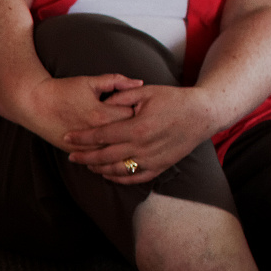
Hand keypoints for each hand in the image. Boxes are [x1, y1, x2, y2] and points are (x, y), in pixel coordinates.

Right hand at [21, 74, 144, 148]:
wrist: (35, 105)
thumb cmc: (63, 91)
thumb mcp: (90, 81)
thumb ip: (117, 81)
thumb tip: (140, 83)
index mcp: (102, 114)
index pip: (133, 118)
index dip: (142, 113)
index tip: (146, 110)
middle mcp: (95, 134)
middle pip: (125, 138)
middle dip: (135, 132)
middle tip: (143, 126)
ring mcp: (85, 146)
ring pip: (112, 153)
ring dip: (123, 147)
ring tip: (132, 140)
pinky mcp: (77, 152)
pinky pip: (98, 160)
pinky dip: (109, 156)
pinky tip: (117, 152)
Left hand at [62, 84, 217, 183]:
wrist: (203, 114)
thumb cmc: (174, 100)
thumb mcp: (147, 92)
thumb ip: (121, 96)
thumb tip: (101, 101)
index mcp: (137, 127)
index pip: (101, 136)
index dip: (82, 138)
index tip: (68, 137)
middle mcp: (143, 147)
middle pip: (105, 157)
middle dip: (84, 157)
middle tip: (71, 156)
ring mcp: (151, 160)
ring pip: (117, 171)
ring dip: (98, 169)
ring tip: (86, 164)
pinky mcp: (159, 167)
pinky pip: (133, 178)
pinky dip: (117, 178)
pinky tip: (107, 174)